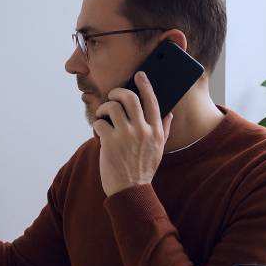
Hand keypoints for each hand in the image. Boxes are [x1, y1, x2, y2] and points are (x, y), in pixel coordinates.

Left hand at [92, 71, 172, 196]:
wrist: (130, 190)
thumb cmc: (143, 169)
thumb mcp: (158, 149)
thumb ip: (164, 129)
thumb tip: (169, 113)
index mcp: (156, 131)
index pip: (152, 101)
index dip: (145, 85)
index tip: (139, 75)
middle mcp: (143, 130)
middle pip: (130, 98)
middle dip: (118, 92)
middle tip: (113, 96)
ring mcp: (126, 135)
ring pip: (112, 106)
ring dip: (104, 108)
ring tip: (103, 116)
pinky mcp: (110, 142)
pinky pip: (100, 122)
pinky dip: (96, 124)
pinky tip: (98, 130)